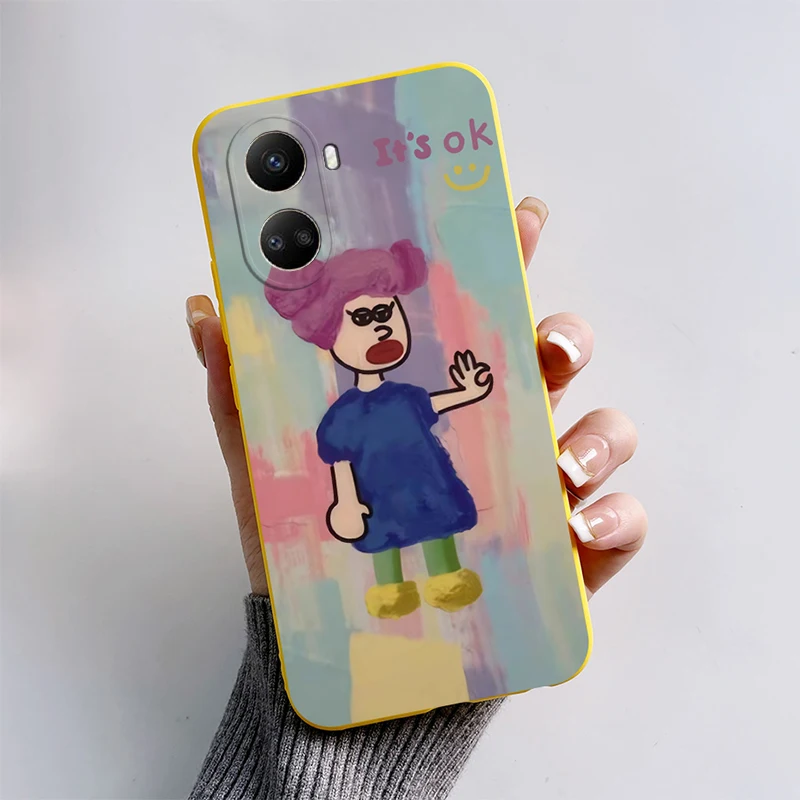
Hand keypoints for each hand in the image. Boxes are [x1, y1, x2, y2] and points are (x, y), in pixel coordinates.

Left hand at [186, 195, 644, 596]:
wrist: (351, 652)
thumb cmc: (315, 555)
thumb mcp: (267, 467)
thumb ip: (239, 390)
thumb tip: (203, 306)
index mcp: (436, 401)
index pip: (477, 316)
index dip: (507, 259)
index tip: (522, 216)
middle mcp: (497, 432)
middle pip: (556, 361)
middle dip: (565, 338)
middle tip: (548, 352)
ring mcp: (538, 491)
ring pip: (602, 432)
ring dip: (598, 435)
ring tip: (561, 467)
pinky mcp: (568, 554)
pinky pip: (619, 523)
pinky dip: (616, 518)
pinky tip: (580, 531)